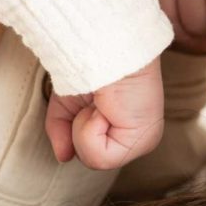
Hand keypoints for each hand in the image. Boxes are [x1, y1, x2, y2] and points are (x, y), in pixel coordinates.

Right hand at [43, 56, 164, 169]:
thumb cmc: (88, 66)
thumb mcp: (68, 103)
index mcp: (125, 127)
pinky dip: (89, 130)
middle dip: (80, 128)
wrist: (104, 46)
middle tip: (94, 101)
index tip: (89, 100)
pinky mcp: (142, 141)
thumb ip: (62, 131)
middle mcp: (138, 136)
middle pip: (91, 157)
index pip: (91, 149)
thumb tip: (63, 157)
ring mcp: (143, 141)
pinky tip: (104, 108)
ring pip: (94, 159)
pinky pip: (100, 156)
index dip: (77, 128)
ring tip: (100, 103)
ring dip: (85, 128)